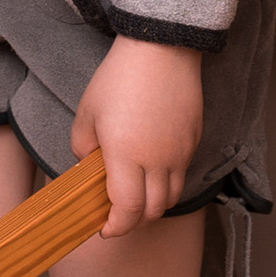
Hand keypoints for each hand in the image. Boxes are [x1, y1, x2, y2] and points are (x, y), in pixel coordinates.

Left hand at [70, 36, 202, 237]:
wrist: (161, 48)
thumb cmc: (118, 77)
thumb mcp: (87, 112)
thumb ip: (82, 147)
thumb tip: (86, 167)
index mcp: (126, 156)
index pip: (127, 210)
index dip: (115, 227)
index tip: (103, 229)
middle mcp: (158, 160)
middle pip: (153, 211)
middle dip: (134, 220)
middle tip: (117, 214)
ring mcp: (180, 151)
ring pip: (172, 196)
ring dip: (154, 204)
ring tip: (136, 194)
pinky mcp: (193, 140)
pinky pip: (182, 173)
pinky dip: (167, 182)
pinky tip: (151, 168)